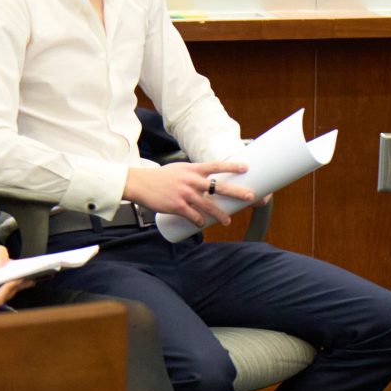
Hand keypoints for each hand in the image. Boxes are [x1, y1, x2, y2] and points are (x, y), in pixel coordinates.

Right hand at [124, 160, 254, 226]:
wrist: (140, 183)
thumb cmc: (160, 177)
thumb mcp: (179, 170)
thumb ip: (194, 175)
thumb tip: (208, 184)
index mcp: (193, 169)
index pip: (216, 166)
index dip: (231, 167)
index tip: (245, 168)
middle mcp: (192, 181)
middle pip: (219, 187)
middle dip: (236, 192)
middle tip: (250, 196)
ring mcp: (185, 194)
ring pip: (208, 206)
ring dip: (220, 215)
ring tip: (227, 221)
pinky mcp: (177, 206)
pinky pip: (194, 216)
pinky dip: (199, 221)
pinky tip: (203, 224)